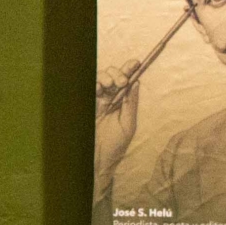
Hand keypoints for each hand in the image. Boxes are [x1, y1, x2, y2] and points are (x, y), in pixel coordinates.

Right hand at [92, 62, 140, 195]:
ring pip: (100, 78)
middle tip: (122, 81)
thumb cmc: (115, 146)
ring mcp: (98, 101)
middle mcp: (111, 98)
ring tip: (109, 84)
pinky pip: (90, 88)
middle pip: (113, 75)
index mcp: (123, 102)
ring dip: (106, 76)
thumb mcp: (128, 124)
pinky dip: (94, 84)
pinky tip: (99, 88)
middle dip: (118, 73)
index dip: (130, 69)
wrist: (99, 160)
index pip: (127, 81)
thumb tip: (136, 82)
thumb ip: (131, 104)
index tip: (135, 63)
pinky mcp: (88, 104)